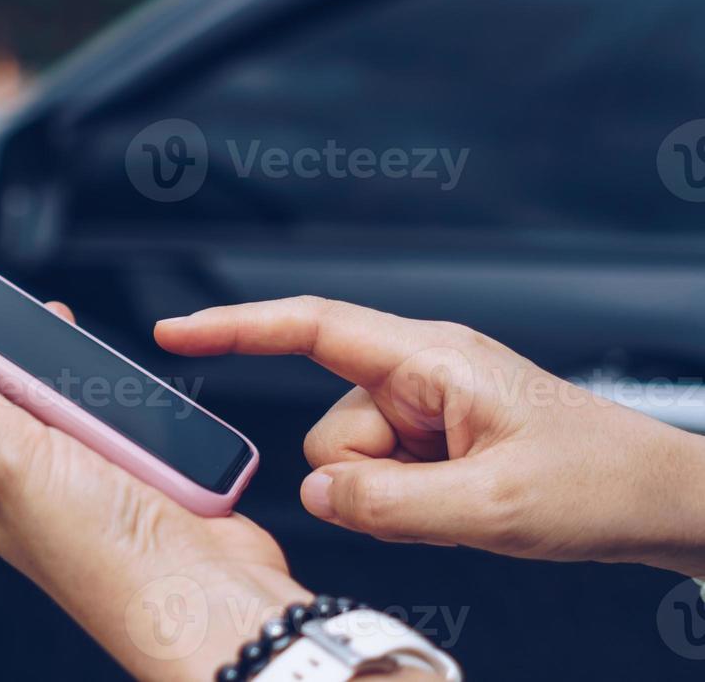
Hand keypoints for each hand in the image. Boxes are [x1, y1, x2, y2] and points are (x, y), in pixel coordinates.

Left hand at [0, 297, 306, 681]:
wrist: (202, 593)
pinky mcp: (121, 451)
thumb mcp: (7, 458)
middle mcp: (12, 471)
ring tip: (58, 340)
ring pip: (42, 388)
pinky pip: (101, 398)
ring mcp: (69, 461)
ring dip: (50, 360)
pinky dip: (106, 380)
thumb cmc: (101, 557)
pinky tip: (112, 380)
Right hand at [157, 296, 704, 576]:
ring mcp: (425, 403)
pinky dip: (404, 499)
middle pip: (327, 424)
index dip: (234, 326)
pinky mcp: (432, 434)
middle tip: (441, 498)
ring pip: (349, 459)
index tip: (175, 331)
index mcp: (430, 357)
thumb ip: (390, 503)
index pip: (311, 326)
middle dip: (364, 478)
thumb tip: (314, 494)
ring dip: (391, 494)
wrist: (657, 499)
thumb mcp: (493, 505)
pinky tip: (460, 500)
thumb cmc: (598, 481)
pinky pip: (377, 474)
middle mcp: (419, 370)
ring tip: (463, 499)